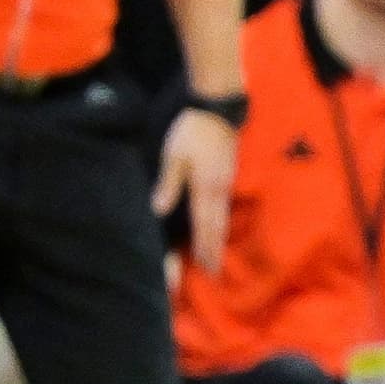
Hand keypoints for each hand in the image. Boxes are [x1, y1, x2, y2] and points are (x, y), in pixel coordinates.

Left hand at [154, 107, 237, 272]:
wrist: (216, 111)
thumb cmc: (191, 132)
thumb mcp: (174, 156)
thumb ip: (168, 184)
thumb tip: (159, 211)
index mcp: (206, 187)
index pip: (205, 224)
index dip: (204, 247)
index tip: (205, 267)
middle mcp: (219, 190)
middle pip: (217, 227)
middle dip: (214, 250)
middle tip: (214, 272)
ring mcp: (225, 184)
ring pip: (223, 219)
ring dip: (219, 239)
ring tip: (216, 256)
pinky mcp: (226, 177)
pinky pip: (223, 209)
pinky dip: (220, 224)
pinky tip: (218, 228)